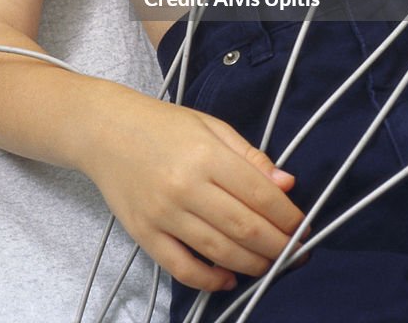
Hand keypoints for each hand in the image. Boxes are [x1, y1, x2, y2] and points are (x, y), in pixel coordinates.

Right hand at [86, 88, 304, 291]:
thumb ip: (249, 156)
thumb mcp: (211, 126)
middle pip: (244, 228)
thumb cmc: (163, 125)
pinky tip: (229, 278)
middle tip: (295, 251)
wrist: (105, 130)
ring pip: (220, 252)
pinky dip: (210, 281)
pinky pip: (182, 268)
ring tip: (270, 264)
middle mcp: (185, 186)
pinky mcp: (144, 234)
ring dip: (253, 264)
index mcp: (206, 154)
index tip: (303, 225)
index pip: (259, 194)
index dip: (288, 215)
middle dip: (279, 245)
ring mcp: (163, 214)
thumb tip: (287, 184)